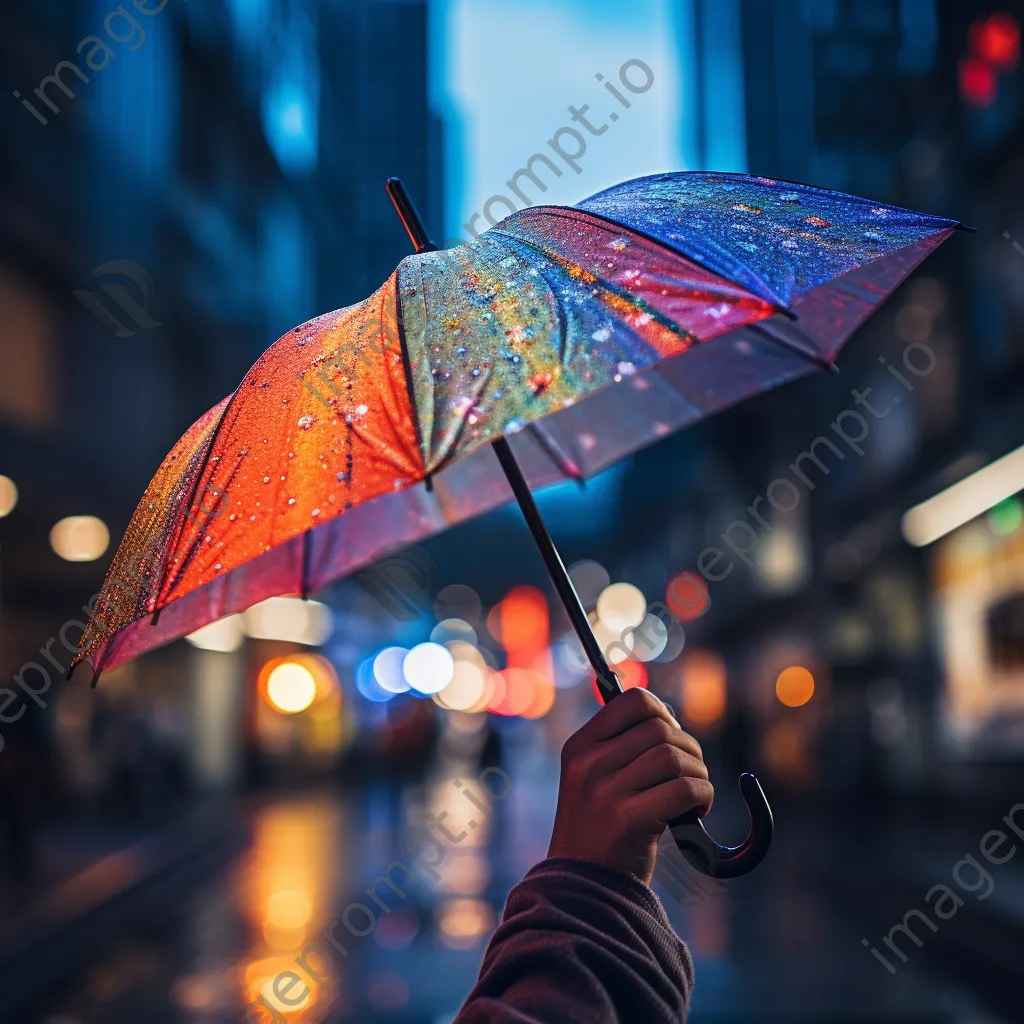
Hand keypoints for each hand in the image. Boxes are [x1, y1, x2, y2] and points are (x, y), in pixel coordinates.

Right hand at [548, 687, 712, 884]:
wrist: (582, 890)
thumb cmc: (599, 831)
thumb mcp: (593, 780)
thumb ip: (621, 747)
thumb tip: (667, 716)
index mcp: (579, 746)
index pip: (633, 701)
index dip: (663, 713)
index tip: (672, 738)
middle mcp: (588, 763)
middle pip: (661, 729)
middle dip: (689, 749)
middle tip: (690, 775)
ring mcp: (604, 791)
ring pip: (674, 757)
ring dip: (699, 774)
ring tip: (694, 797)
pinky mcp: (626, 820)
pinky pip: (684, 789)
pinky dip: (703, 797)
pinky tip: (696, 814)